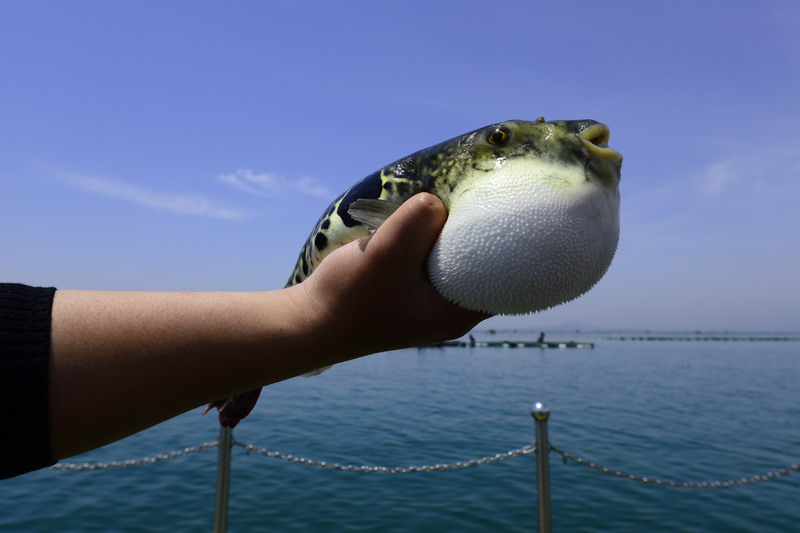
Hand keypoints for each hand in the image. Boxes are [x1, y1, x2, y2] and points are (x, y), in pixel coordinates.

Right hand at [291, 193, 489, 360]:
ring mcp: (433, 306)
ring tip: (448, 204)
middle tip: (474, 196)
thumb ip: (416, 223)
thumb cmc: (349, 297)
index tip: (502, 207)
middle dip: (477, 232)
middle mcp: (453, 313)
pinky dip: (433, 244)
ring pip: (458, 263)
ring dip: (450, 236)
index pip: (507, 276)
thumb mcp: (384, 253)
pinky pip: (437, 265)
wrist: (309, 324)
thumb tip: (438, 202)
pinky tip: (422, 223)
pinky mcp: (415, 297)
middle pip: (485, 266)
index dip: (508, 241)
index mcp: (458, 312)